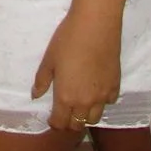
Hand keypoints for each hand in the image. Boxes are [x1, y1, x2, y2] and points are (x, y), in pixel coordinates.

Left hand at [31, 9, 120, 132]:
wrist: (95, 25)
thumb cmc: (68, 39)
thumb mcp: (49, 59)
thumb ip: (42, 80)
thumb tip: (35, 95)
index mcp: (66, 97)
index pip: (60, 122)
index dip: (54, 123)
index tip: (51, 118)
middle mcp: (85, 102)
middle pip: (78, 125)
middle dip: (69, 123)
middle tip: (64, 112)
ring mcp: (103, 96)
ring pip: (94, 118)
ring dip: (86, 116)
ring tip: (80, 105)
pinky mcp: (115, 86)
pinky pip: (109, 102)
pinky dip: (102, 102)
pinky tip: (97, 90)